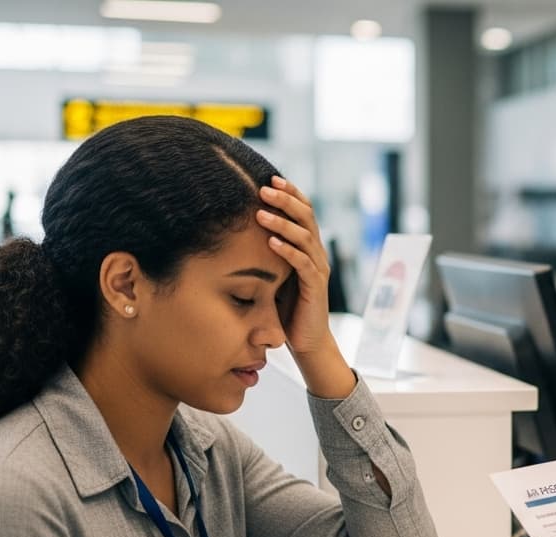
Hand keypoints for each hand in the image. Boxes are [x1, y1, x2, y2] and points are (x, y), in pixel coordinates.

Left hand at [256, 176, 353, 398]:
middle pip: (307, 217)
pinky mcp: (315, 288)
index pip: (304, 212)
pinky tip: (271, 242)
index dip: (290, 193)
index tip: (268, 178)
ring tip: (261, 213)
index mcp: (308, 246)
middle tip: (264, 187)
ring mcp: (318, 270)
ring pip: (305, 237)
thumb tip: (236, 229)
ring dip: (282, 223)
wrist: (306, 340)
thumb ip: (265, 252)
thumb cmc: (285, 306)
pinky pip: (303, 264)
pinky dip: (287, 251)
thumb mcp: (274, 272)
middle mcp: (317, 253)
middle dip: (285, 200)